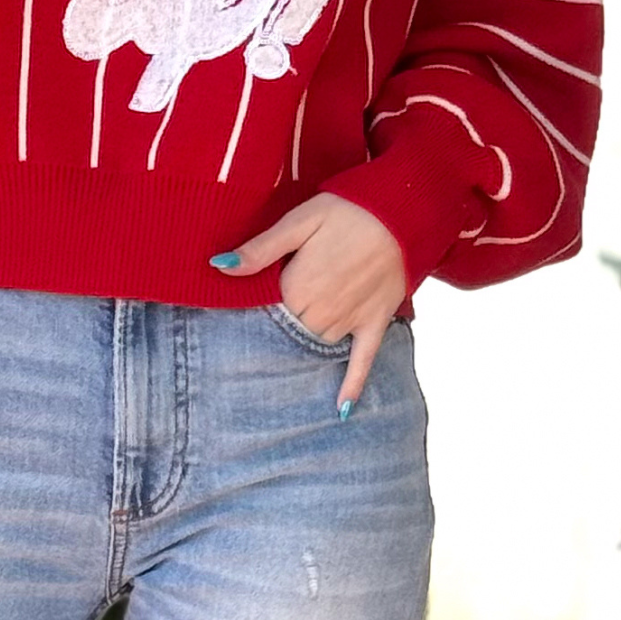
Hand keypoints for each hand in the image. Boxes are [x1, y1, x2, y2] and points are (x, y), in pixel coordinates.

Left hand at [212, 191, 407, 416]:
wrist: (400, 212)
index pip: (268, 311)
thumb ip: (260, 249)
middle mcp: (322, 312)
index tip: (252, 302)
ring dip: (307, 347)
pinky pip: (363, 360)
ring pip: (319, 344)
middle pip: (292, 331)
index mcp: (297, 288)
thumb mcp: (297, 221)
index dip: (260, 304)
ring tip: (293, 351)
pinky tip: (342, 409)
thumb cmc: (345, 211)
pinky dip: (352, 384)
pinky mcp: (376, 322)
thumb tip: (220, 266)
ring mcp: (351, 320)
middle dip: (282, 327)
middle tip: (274, 322)